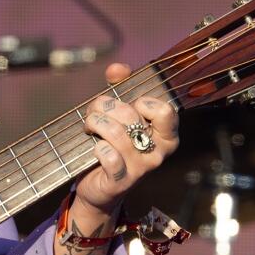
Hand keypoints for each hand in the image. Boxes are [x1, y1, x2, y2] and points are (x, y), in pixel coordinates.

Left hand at [72, 61, 178, 223]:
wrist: (98, 186)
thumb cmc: (112, 145)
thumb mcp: (119, 114)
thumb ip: (121, 86)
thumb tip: (118, 69)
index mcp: (166, 134)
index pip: (164, 109)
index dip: (141, 100)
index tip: (126, 104)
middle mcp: (158, 152)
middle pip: (131, 115)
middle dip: (105, 107)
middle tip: (94, 112)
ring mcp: (141, 168)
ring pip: (116, 133)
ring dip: (94, 123)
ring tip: (88, 126)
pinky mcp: (121, 181)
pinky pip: (108, 156)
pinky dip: (96, 147)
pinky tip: (93, 147)